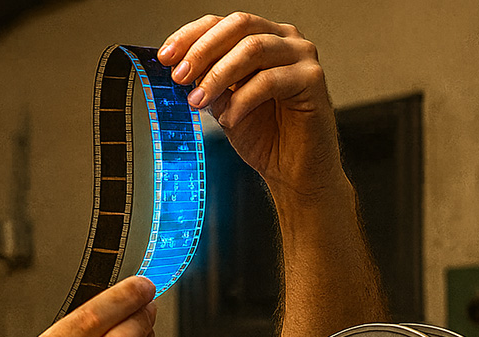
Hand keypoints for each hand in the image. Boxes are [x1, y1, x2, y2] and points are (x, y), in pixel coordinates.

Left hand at [158, 13, 345, 203]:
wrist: (293, 170)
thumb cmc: (264, 136)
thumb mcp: (223, 103)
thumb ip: (207, 81)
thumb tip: (179, 70)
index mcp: (260, 37)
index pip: (221, 23)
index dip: (190, 36)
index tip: (165, 57)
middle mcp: (283, 39)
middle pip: (238, 26)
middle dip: (202, 51)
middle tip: (180, 77)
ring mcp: (301, 55)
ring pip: (253, 48)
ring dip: (218, 75)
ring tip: (199, 100)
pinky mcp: (312, 79)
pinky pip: (270, 80)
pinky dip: (242, 100)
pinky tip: (229, 120)